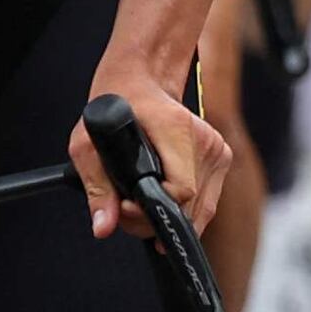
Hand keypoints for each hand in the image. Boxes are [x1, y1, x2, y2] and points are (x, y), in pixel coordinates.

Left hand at [72, 70, 228, 242]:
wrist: (141, 84)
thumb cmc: (115, 110)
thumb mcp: (89, 145)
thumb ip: (98, 188)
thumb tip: (104, 227)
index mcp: (178, 130)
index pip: (181, 191)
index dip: (152, 210)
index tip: (127, 207)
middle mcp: (206, 141)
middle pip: (191, 207)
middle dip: (155, 219)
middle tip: (126, 209)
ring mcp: (218, 151)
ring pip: (201, 210)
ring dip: (170, 216)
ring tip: (140, 203)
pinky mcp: (222, 159)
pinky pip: (206, 202)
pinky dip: (184, 208)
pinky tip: (160, 196)